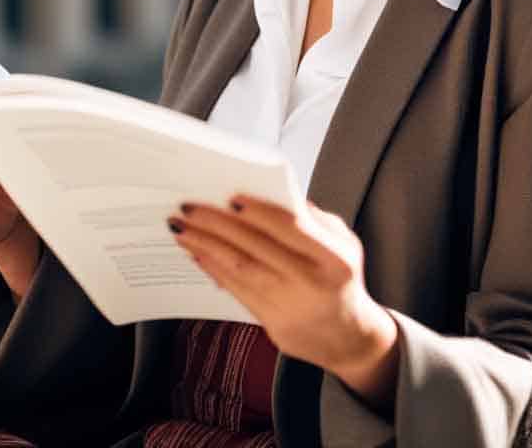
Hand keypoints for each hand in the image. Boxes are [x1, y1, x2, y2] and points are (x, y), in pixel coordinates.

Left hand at [167, 194, 398, 407]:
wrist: (349, 337)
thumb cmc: (341, 277)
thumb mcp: (343, 241)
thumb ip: (311, 218)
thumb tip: (269, 194)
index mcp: (333, 257)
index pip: (290, 228)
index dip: (258, 212)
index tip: (230, 196)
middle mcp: (312, 283)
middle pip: (256, 248)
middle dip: (216, 224)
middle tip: (188, 207)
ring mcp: (291, 307)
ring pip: (240, 270)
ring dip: (205, 246)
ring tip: (181, 229)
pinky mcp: (273, 326)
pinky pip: (237, 292)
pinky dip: (214, 270)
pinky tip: (198, 254)